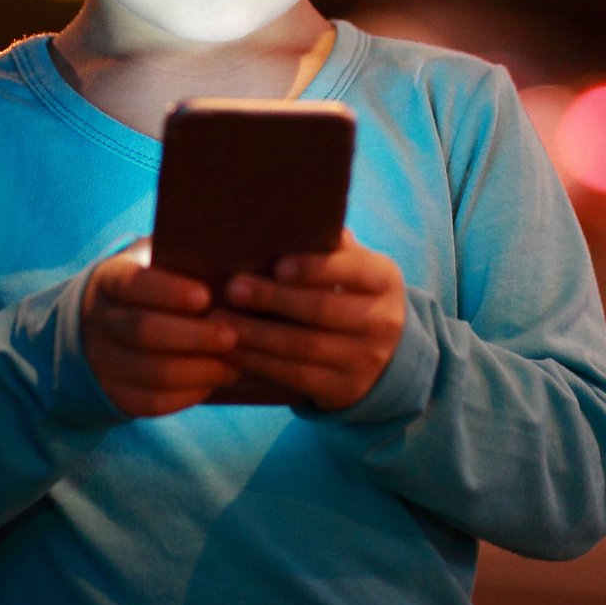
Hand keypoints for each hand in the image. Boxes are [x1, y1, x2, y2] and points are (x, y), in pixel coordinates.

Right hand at [82, 239, 240, 417]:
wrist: (101, 326)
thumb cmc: (149, 286)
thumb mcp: (152, 261)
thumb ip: (179, 257)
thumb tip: (226, 257)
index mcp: (109, 280)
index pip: (134, 284)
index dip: (168, 291)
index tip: (205, 296)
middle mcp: (100, 321)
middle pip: (144, 332)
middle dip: (193, 336)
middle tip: (233, 336)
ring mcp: (103, 362)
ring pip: (152, 373)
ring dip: (199, 370)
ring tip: (234, 363)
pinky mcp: (116, 394)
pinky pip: (153, 402)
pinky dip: (189, 394)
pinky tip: (215, 380)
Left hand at [222, 228, 406, 411]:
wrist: (385, 357)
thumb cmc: (350, 295)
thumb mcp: (354, 269)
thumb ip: (328, 247)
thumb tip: (283, 215)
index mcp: (383, 280)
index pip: (352, 270)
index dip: (315, 269)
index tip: (278, 265)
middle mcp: (381, 320)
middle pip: (322, 310)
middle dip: (273, 299)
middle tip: (233, 288)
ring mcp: (365, 359)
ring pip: (303, 347)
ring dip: (256, 335)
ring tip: (220, 321)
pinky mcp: (343, 390)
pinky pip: (295, 377)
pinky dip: (259, 363)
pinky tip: (232, 351)